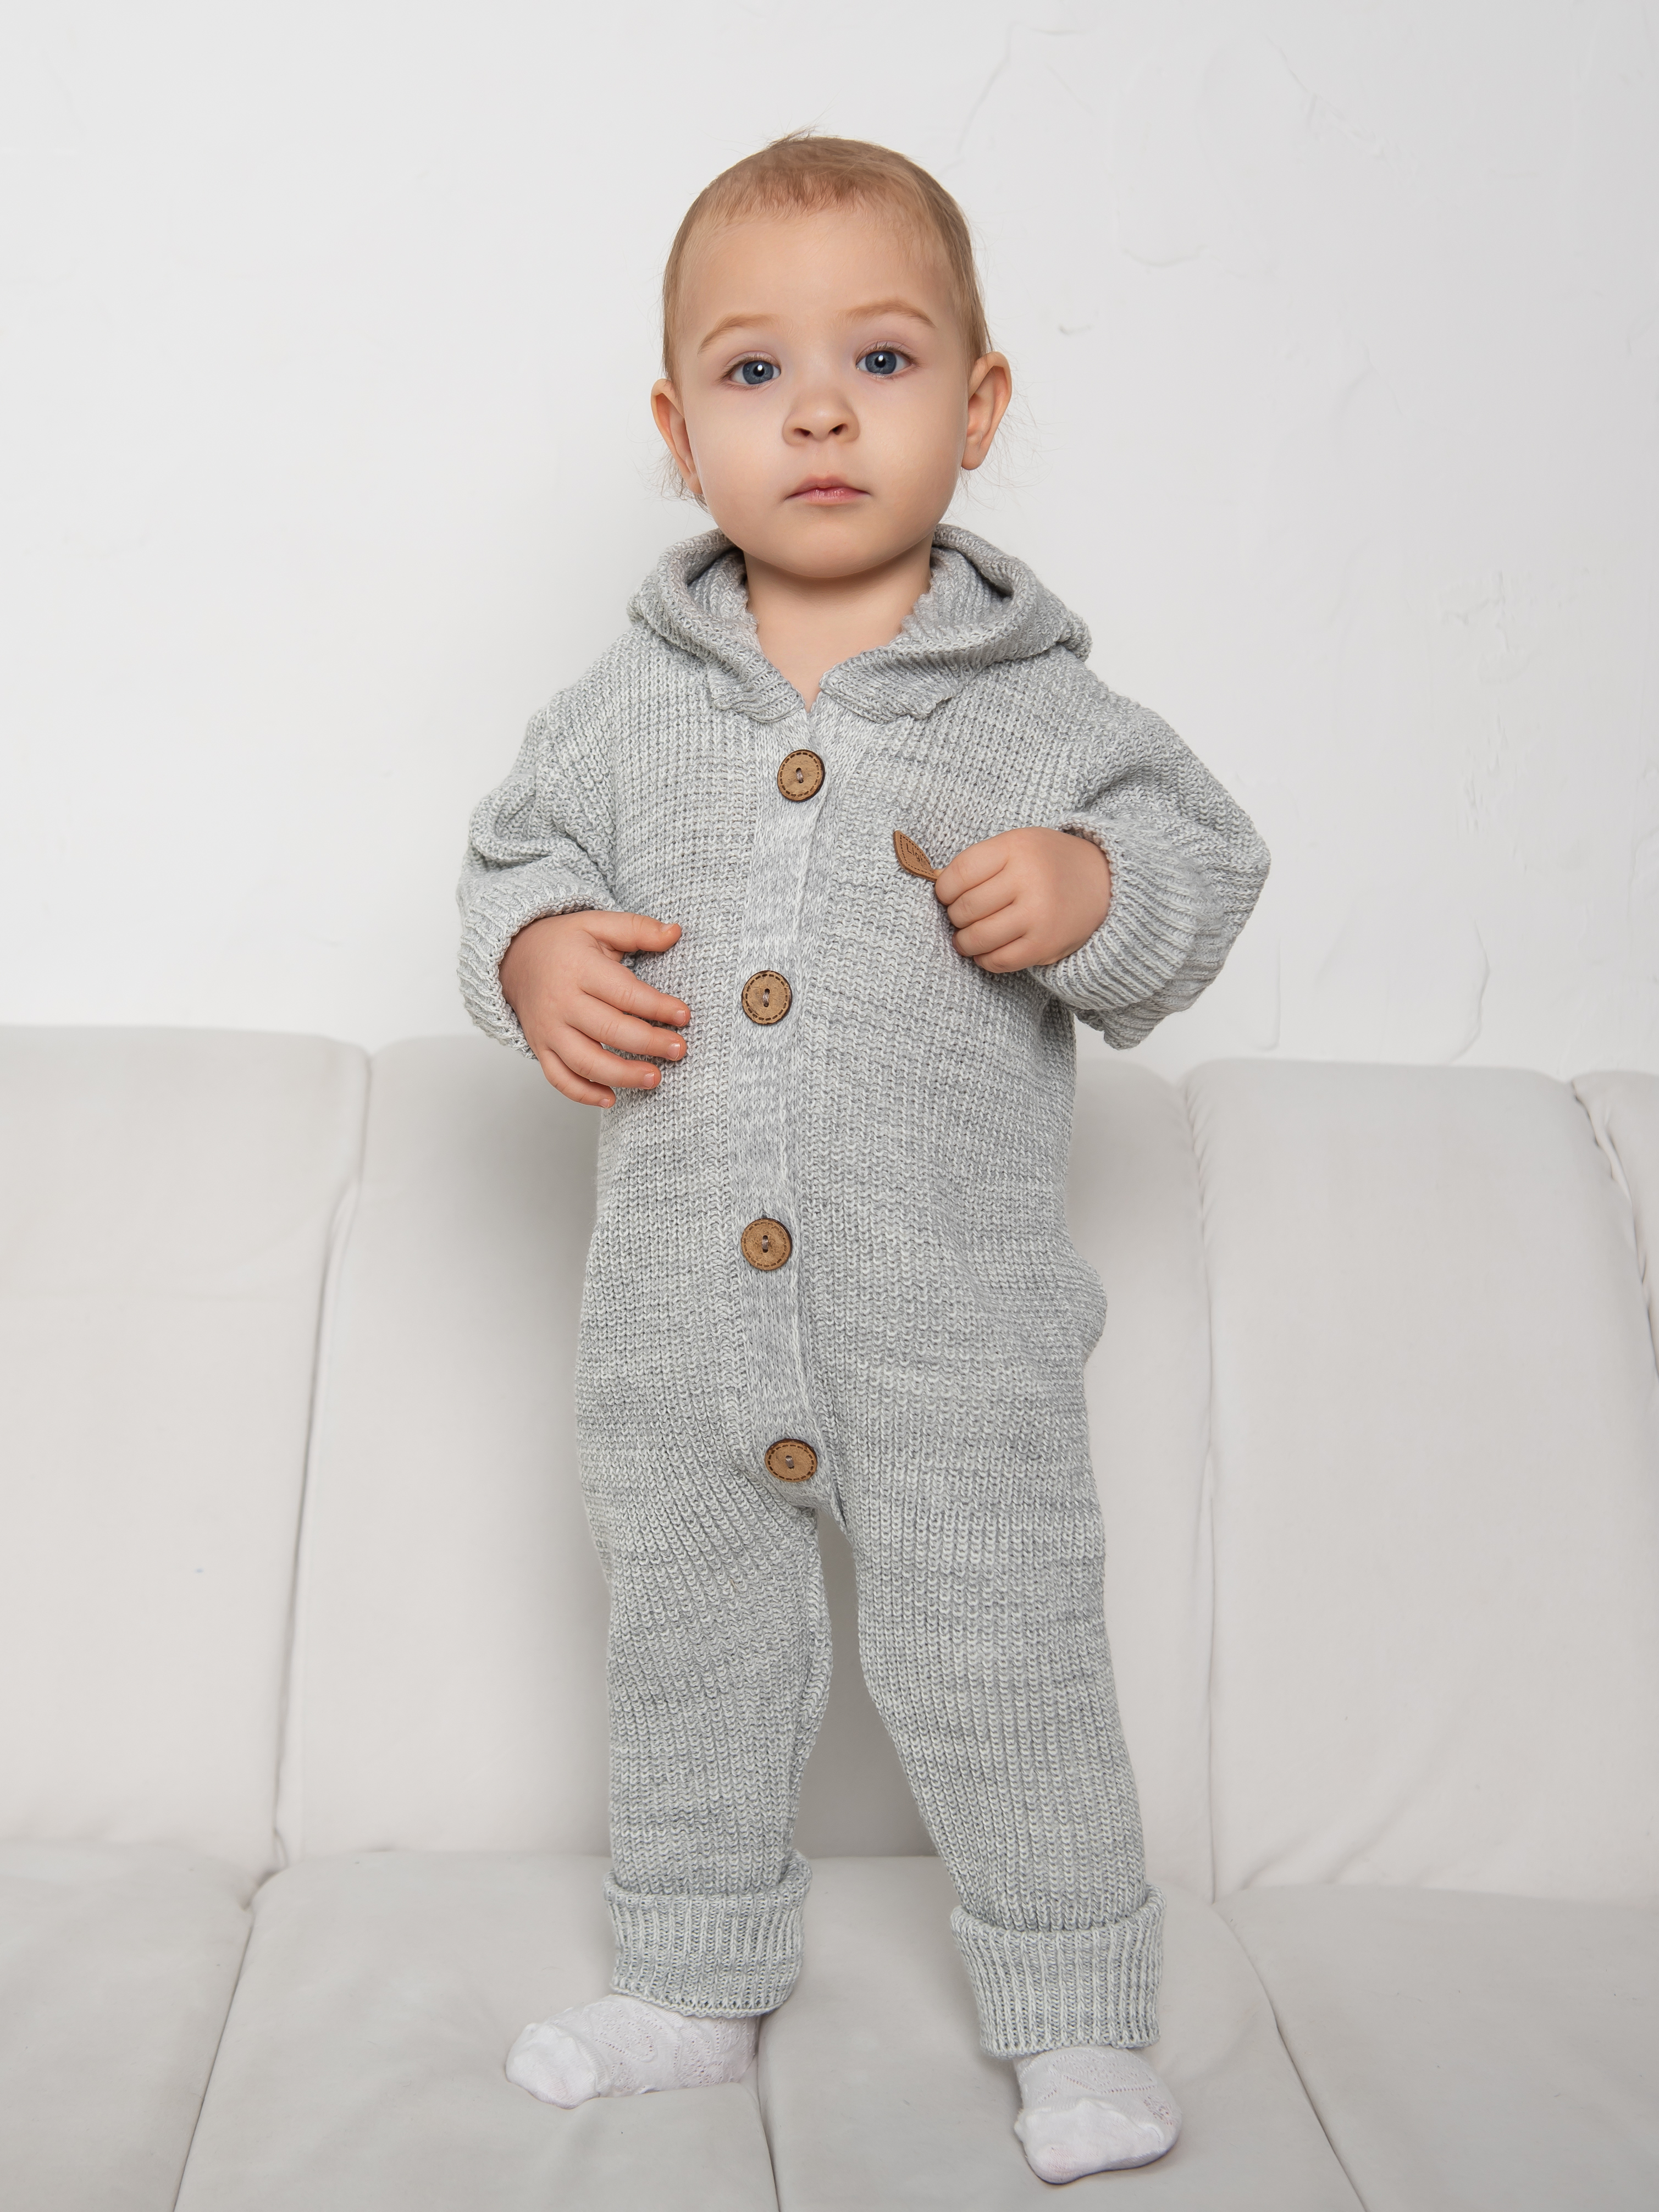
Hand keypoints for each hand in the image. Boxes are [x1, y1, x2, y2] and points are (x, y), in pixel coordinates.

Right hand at [500, 910, 688, 1107]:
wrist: (514, 957)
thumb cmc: (565, 943)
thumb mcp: (598, 924)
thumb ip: (637, 928)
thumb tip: (675, 932)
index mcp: (579, 968)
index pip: (624, 993)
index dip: (657, 1007)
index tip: (684, 1016)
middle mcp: (561, 1002)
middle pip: (609, 1030)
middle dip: (649, 1043)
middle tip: (680, 1050)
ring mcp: (548, 1029)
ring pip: (585, 1062)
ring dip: (622, 1075)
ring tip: (655, 1078)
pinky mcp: (540, 1047)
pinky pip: (559, 1078)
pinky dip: (583, 1094)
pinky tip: (611, 1098)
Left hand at [934, 828, 1112, 972]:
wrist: (1104, 882)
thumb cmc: (1049, 863)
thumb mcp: (1017, 846)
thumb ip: (980, 863)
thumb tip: (936, 883)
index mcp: (1016, 848)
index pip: (959, 873)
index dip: (943, 890)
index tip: (947, 895)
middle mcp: (1028, 880)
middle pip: (965, 908)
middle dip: (955, 916)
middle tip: (962, 916)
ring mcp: (1038, 914)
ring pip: (977, 937)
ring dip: (964, 941)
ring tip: (968, 936)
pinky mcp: (1045, 944)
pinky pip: (999, 960)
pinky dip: (984, 959)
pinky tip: (987, 950)